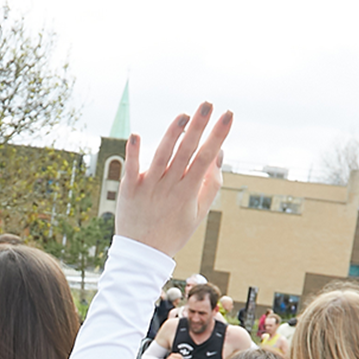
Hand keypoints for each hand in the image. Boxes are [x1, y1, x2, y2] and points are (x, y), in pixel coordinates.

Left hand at [114, 104, 232, 255]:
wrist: (143, 254)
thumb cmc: (173, 231)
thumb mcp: (198, 212)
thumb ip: (210, 184)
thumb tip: (218, 153)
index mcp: (188, 191)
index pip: (206, 158)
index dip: (218, 135)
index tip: (228, 116)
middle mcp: (170, 186)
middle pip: (186, 151)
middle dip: (199, 126)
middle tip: (208, 104)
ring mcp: (149, 187)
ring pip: (162, 155)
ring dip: (172, 133)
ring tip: (184, 114)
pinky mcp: (130, 189)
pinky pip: (132, 168)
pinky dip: (134, 153)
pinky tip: (136, 135)